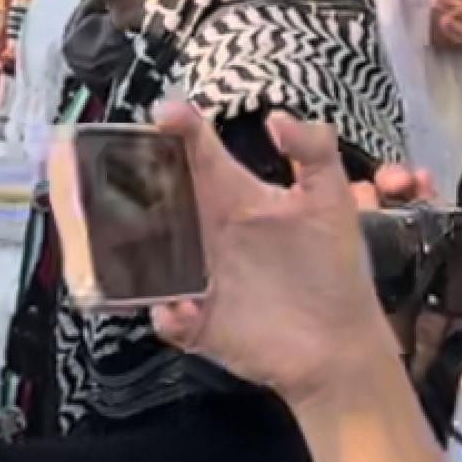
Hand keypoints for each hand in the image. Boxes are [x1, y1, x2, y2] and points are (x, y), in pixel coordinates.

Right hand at [146, 101, 390, 408]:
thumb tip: (276, 117)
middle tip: (121, 172)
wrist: (340, 347)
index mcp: (234, 200)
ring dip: (132, 252)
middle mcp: (206, 234)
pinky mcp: (196, 322)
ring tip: (140, 250)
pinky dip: (169, 314)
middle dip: (132, 182)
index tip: (163, 114)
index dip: (179, 129)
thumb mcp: (332, 203)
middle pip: (157, 199)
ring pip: (144, 256)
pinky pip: (166, 316)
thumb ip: (315, 152)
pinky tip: (185, 310)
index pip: (198, 155)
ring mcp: (195, 277)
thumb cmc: (335, 272)